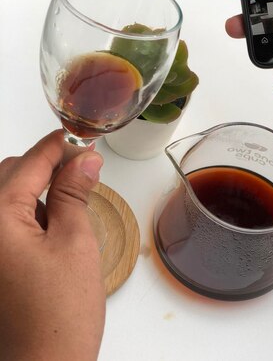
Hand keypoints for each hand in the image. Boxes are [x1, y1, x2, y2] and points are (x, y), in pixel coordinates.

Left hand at [0, 131, 104, 360]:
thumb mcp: (75, 243)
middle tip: (83, 170)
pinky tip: (52, 227)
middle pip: (11, 173)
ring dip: (36, 189)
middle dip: (47, 166)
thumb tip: (84, 159)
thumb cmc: (59, 314)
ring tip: (71, 202)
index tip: (83, 138)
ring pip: (6, 196)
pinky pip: (4, 221)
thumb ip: (75, 193)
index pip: (31, 162)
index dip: (60, 145)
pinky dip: (27, 213)